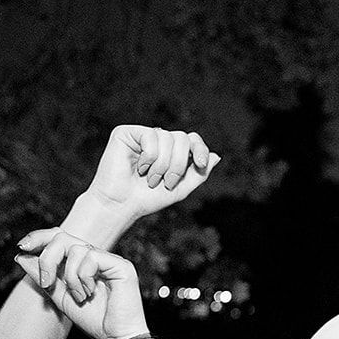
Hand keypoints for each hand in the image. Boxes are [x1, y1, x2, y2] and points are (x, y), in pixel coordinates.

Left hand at [15, 230, 147, 338]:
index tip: (22, 247)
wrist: (116, 338)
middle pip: (63, 237)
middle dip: (48, 259)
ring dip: (70, 277)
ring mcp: (110, 260)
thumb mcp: (60, 297)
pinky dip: (83, 277)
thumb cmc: (94, 320)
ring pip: (75, 249)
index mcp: (83, 262)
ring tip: (79, 297)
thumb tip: (21, 256)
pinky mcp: (121, 265)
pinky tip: (90, 293)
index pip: (60, 238)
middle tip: (46, 283)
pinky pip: (91, 257)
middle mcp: (97, 257)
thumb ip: (43, 277)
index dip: (40, 237)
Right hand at [86, 125, 218, 220]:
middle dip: (179, 164)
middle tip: (167, 182)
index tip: (200, 163)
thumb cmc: (148, 199)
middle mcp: (157, 140)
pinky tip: (138, 168)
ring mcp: (142, 135)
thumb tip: (216, 156)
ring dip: (162, 165)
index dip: (199, 148)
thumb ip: (199, 173)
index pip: (192, 139)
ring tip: (150, 180)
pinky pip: (151, 137)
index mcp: (171, 151)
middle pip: (182, 138)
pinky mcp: (126, 132)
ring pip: (167, 138)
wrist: (121, 206)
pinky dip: (149, 157)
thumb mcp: (181, 189)